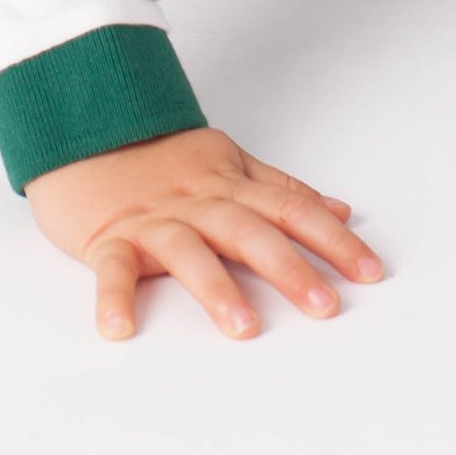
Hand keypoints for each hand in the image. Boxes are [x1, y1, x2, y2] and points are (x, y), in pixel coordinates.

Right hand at [23, 125, 385, 339]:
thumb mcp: (228, 161)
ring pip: (188, 250)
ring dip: (216, 288)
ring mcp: (152, 219)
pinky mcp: (107, 236)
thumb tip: (341, 210)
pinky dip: (114, 296)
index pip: (291, 208)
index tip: (370, 273)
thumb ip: (282, 188)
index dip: (332, 239)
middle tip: (325, 306)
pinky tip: (120, 328)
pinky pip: (111, 267)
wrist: (85, 126)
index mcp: (229, 184)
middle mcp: (197, 201)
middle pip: (248, 230)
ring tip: (244, 327)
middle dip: (289, 268)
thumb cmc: (160, 155)